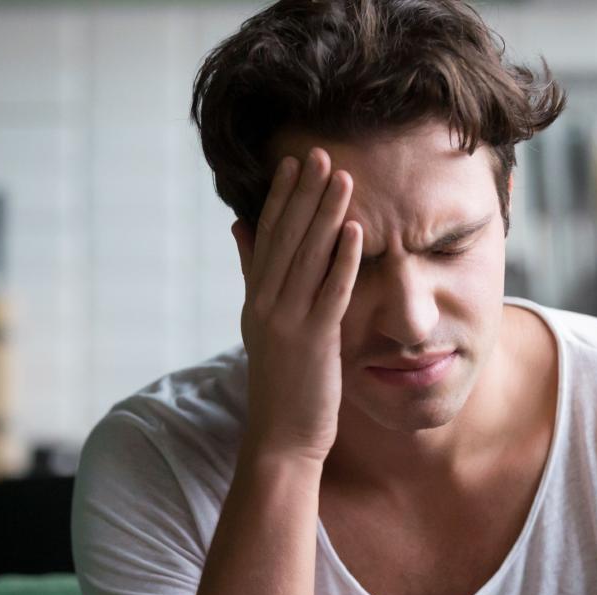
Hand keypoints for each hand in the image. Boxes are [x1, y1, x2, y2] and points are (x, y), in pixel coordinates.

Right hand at [231, 148, 362, 463]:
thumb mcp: (262, 324)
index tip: (295, 164)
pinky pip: (329, 293)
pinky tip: (356, 232)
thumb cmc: (281, 384)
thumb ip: (253, 274)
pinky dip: (342, 261)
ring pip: (308, 259)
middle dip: (304, 195)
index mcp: (255, 299)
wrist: (280, 439)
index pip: (267, 237)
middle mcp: (265, 305)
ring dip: (326, 216)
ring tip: (343, 179)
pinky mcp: (312, 342)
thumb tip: (240, 226)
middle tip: (321, 154)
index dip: (282, 199)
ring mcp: (287, 322)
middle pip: (286, 239)